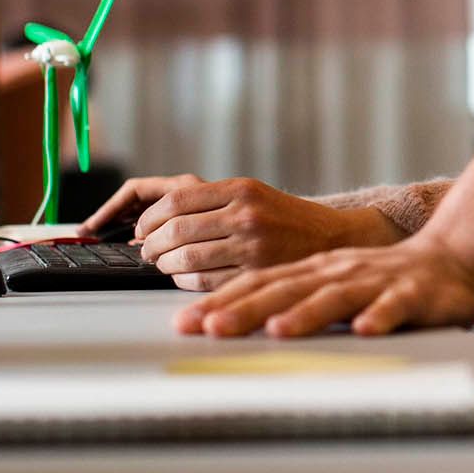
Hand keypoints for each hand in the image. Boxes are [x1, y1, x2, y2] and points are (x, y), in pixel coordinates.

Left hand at [89, 176, 399, 288]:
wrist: (334, 239)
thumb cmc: (285, 218)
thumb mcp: (251, 195)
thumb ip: (208, 203)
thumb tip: (153, 223)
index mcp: (241, 189)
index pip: (175, 200)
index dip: (147, 218)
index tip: (139, 230)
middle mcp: (246, 214)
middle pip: (175, 230)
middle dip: (151, 246)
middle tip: (147, 252)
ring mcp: (252, 246)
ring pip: (185, 259)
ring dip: (164, 266)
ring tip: (164, 265)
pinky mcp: (257, 275)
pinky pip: (204, 282)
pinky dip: (184, 283)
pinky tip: (184, 279)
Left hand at [171, 236, 473, 338]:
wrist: (452, 259)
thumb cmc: (384, 280)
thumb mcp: (330, 284)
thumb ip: (288, 300)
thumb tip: (224, 323)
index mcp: (313, 271)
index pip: (258, 283)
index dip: (222, 301)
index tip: (186, 323)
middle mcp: (338, 272)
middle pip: (286, 290)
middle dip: (247, 310)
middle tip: (211, 329)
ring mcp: (376, 282)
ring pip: (336, 298)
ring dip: (307, 314)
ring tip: (279, 331)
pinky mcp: (413, 295)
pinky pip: (394, 308)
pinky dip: (379, 318)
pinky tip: (365, 331)